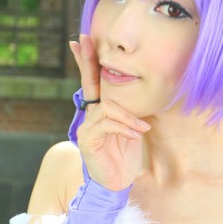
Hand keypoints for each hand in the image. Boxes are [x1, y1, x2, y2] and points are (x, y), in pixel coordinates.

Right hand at [69, 34, 148, 191]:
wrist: (118, 183)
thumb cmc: (125, 156)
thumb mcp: (131, 129)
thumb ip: (128, 111)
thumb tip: (138, 92)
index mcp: (100, 112)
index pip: (92, 82)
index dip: (87, 61)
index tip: (82, 40)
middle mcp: (90, 117)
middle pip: (88, 85)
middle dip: (87, 62)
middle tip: (83, 40)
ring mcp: (86, 129)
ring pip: (105, 109)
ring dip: (126, 116)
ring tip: (141, 128)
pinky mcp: (88, 142)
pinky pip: (106, 125)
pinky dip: (123, 127)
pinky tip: (135, 134)